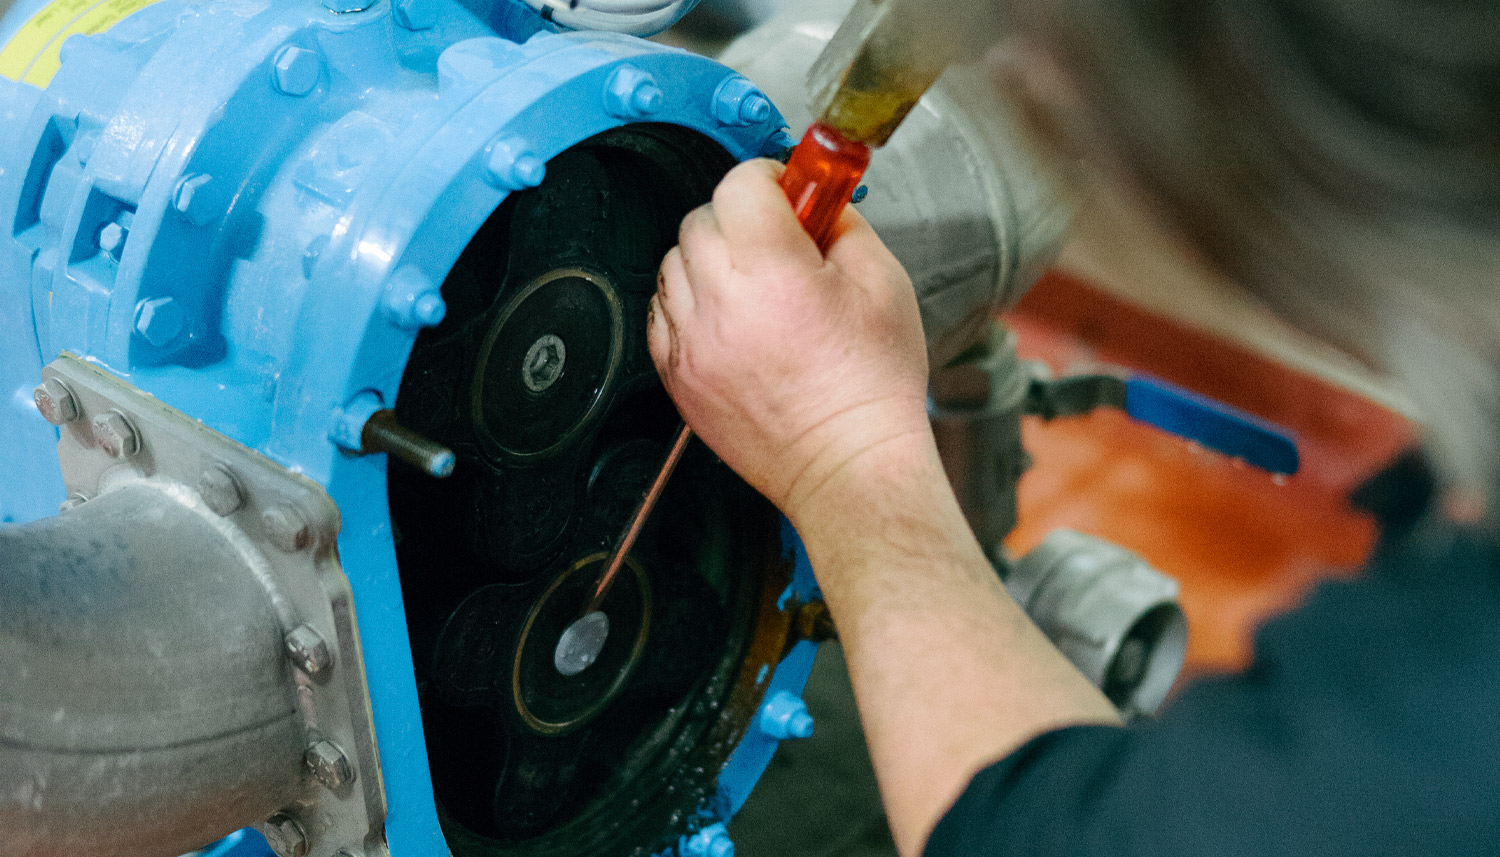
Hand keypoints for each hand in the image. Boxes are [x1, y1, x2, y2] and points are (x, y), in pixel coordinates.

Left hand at [648, 159, 931, 520]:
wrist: (848, 465)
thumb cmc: (872, 387)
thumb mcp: (884, 283)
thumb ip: (844, 224)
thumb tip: (818, 199)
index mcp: (773, 271)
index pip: (739, 185)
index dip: (769, 178)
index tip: (789, 191)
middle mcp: (720, 303)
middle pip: (702, 218)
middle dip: (740, 218)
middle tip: (779, 242)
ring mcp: (691, 343)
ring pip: (673, 263)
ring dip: (709, 259)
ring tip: (754, 285)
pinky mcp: (677, 376)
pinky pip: (661, 313)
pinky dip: (688, 304)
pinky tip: (730, 319)